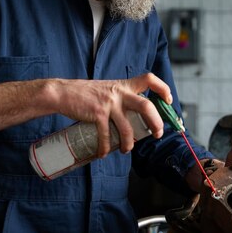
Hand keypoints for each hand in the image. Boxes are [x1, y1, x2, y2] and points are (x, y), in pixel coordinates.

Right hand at [53, 73, 167, 156]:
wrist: (63, 93)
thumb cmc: (86, 94)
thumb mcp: (108, 90)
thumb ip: (121, 98)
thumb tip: (135, 115)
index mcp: (124, 85)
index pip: (149, 79)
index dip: (163, 88)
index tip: (168, 100)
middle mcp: (119, 93)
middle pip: (146, 106)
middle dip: (156, 123)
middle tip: (157, 134)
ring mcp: (109, 104)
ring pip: (128, 128)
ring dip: (129, 143)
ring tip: (126, 149)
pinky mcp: (97, 114)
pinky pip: (106, 136)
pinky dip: (105, 148)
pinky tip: (103, 153)